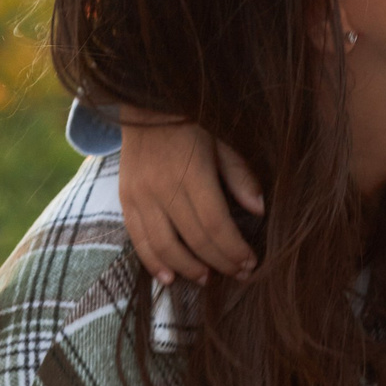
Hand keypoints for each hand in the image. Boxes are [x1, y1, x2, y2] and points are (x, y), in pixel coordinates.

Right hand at [118, 116, 263, 284]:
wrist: (146, 106)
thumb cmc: (192, 125)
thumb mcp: (222, 143)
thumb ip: (240, 176)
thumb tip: (259, 210)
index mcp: (193, 173)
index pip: (216, 224)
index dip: (233, 248)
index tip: (250, 262)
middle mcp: (163, 188)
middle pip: (194, 239)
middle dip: (219, 261)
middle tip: (237, 273)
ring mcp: (140, 196)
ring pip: (164, 245)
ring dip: (188, 268)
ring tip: (207, 279)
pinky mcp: (126, 200)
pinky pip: (138, 239)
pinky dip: (153, 262)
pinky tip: (169, 277)